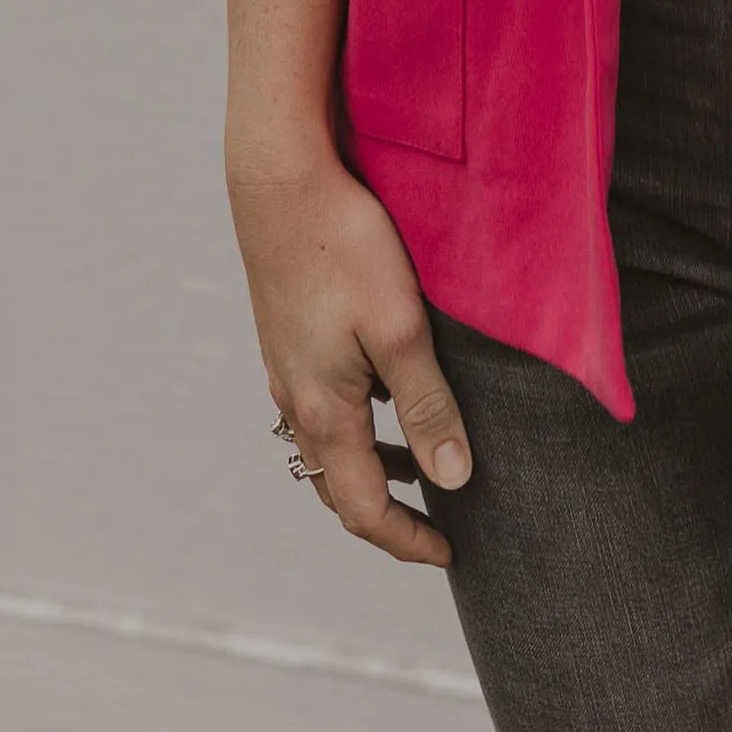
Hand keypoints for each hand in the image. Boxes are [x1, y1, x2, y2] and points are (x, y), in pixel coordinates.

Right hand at [228, 147, 471, 565]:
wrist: (280, 179)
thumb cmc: (343, 245)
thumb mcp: (401, 328)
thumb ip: (427, 406)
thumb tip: (451, 480)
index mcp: (324, 410)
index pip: (363, 507)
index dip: (407, 540)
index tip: (450, 552)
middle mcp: (296, 397)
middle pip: (338, 484)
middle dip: (387, 509)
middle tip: (439, 518)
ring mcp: (286, 365)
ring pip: (327, 442)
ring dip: (370, 465)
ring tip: (420, 461)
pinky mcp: (287, 334)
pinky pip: (320, 402)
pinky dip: (356, 423)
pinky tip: (385, 388)